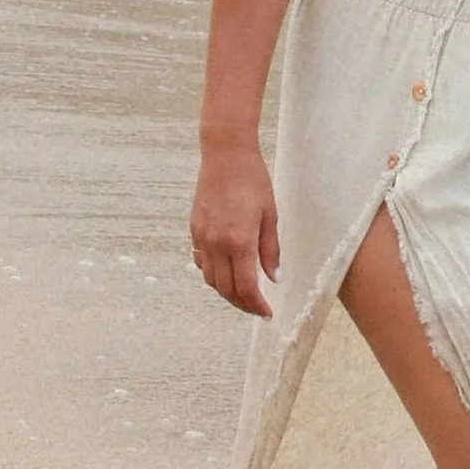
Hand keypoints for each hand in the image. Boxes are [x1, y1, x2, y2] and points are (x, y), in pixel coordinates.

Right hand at [191, 146, 280, 317]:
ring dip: (227, 292)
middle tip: (257, 308)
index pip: (246, 287)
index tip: (267, 313)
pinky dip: (213, 274)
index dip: (256, 305)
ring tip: (244, 293)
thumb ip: (270, 249)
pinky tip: (226, 272)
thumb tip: (274, 278)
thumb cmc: (253, 180)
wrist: (225, 155)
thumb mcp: (270, 215)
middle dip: (242, 304)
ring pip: (211, 279)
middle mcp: (217, 244)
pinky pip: (202, 262)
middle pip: (226, 289)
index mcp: (239, 241)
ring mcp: (202, 238)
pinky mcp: (195, 230)